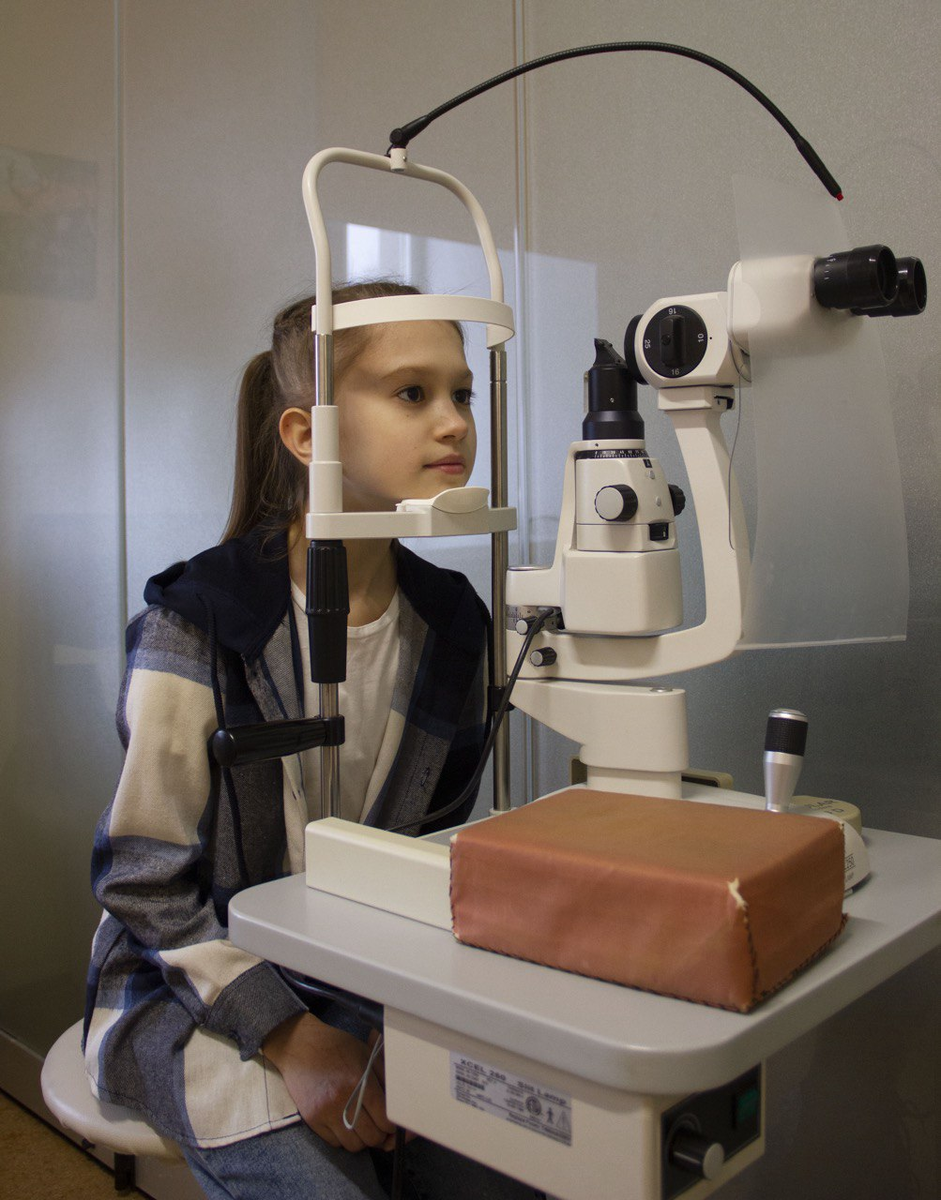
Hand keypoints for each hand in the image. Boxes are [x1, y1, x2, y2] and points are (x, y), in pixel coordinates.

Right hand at [263, 1013, 396, 1151]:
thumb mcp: (366, 1055)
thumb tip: (400, 1105)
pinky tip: (345, 1122)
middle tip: (379, 1125)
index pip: (385, 1118)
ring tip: (363, 1124)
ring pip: (354, 1145)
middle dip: (380, 1133)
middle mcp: (342, 1099)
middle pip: (372, 1136)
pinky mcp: (312, 1120)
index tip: (393, 1121)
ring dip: (362, 1138)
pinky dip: (344, 1138)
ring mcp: (325, 1112)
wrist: (300, 1045)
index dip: (393, 1124)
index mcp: (359, 1080)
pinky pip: (335, 1143)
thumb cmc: (337, 1047)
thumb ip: (385, 1079)